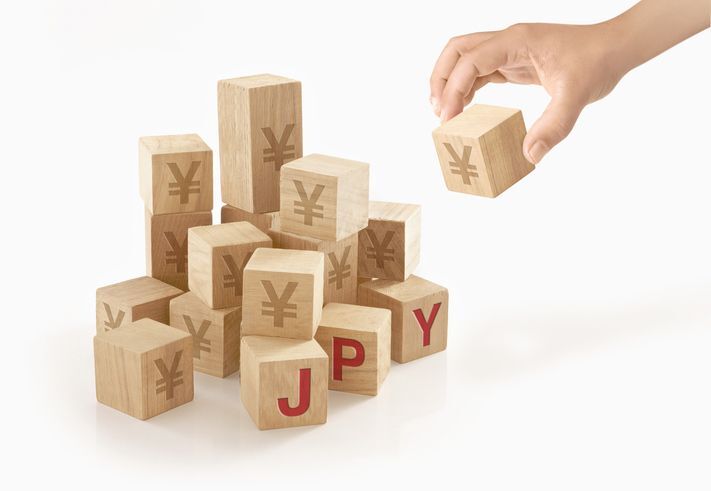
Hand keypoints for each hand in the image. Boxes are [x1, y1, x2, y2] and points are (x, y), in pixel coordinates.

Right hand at [430, 22, 625, 163]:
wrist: (615, 48)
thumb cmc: (598, 61)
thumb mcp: (577, 96)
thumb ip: (554, 126)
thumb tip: (530, 156)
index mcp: (516, 42)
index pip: (470, 61)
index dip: (453, 89)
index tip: (448, 118)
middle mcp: (507, 42)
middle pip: (457, 51)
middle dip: (440, 80)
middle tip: (438, 113)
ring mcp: (509, 51)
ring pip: (464, 59)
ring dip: (449, 83)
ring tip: (445, 114)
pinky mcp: (514, 62)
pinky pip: (480, 71)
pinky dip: (466, 88)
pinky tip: (465, 108)